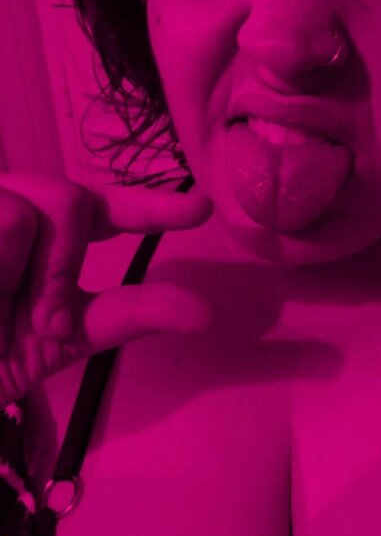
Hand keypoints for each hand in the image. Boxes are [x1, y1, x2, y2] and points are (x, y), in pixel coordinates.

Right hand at [0, 174, 213, 407]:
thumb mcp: (67, 334)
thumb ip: (131, 313)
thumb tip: (206, 312)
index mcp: (51, 231)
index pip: (106, 205)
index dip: (151, 204)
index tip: (200, 210)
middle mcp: (16, 206)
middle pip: (68, 201)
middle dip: (63, 266)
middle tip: (44, 320)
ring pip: (20, 216)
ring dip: (16, 279)